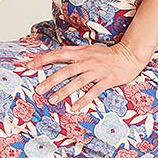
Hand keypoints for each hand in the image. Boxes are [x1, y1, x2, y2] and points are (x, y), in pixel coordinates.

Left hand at [24, 40, 147, 114]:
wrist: (129, 55)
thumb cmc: (107, 54)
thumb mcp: (88, 50)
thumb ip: (74, 53)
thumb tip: (58, 55)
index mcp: (80, 53)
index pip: (58, 54)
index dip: (43, 59)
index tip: (29, 65)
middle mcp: (87, 61)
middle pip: (66, 70)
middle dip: (51, 79)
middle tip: (38, 89)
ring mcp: (97, 70)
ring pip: (78, 81)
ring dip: (64, 91)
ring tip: (52, 99)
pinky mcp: (107, 80)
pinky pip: (94, 91)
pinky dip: (84, 99)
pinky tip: (74, 107)